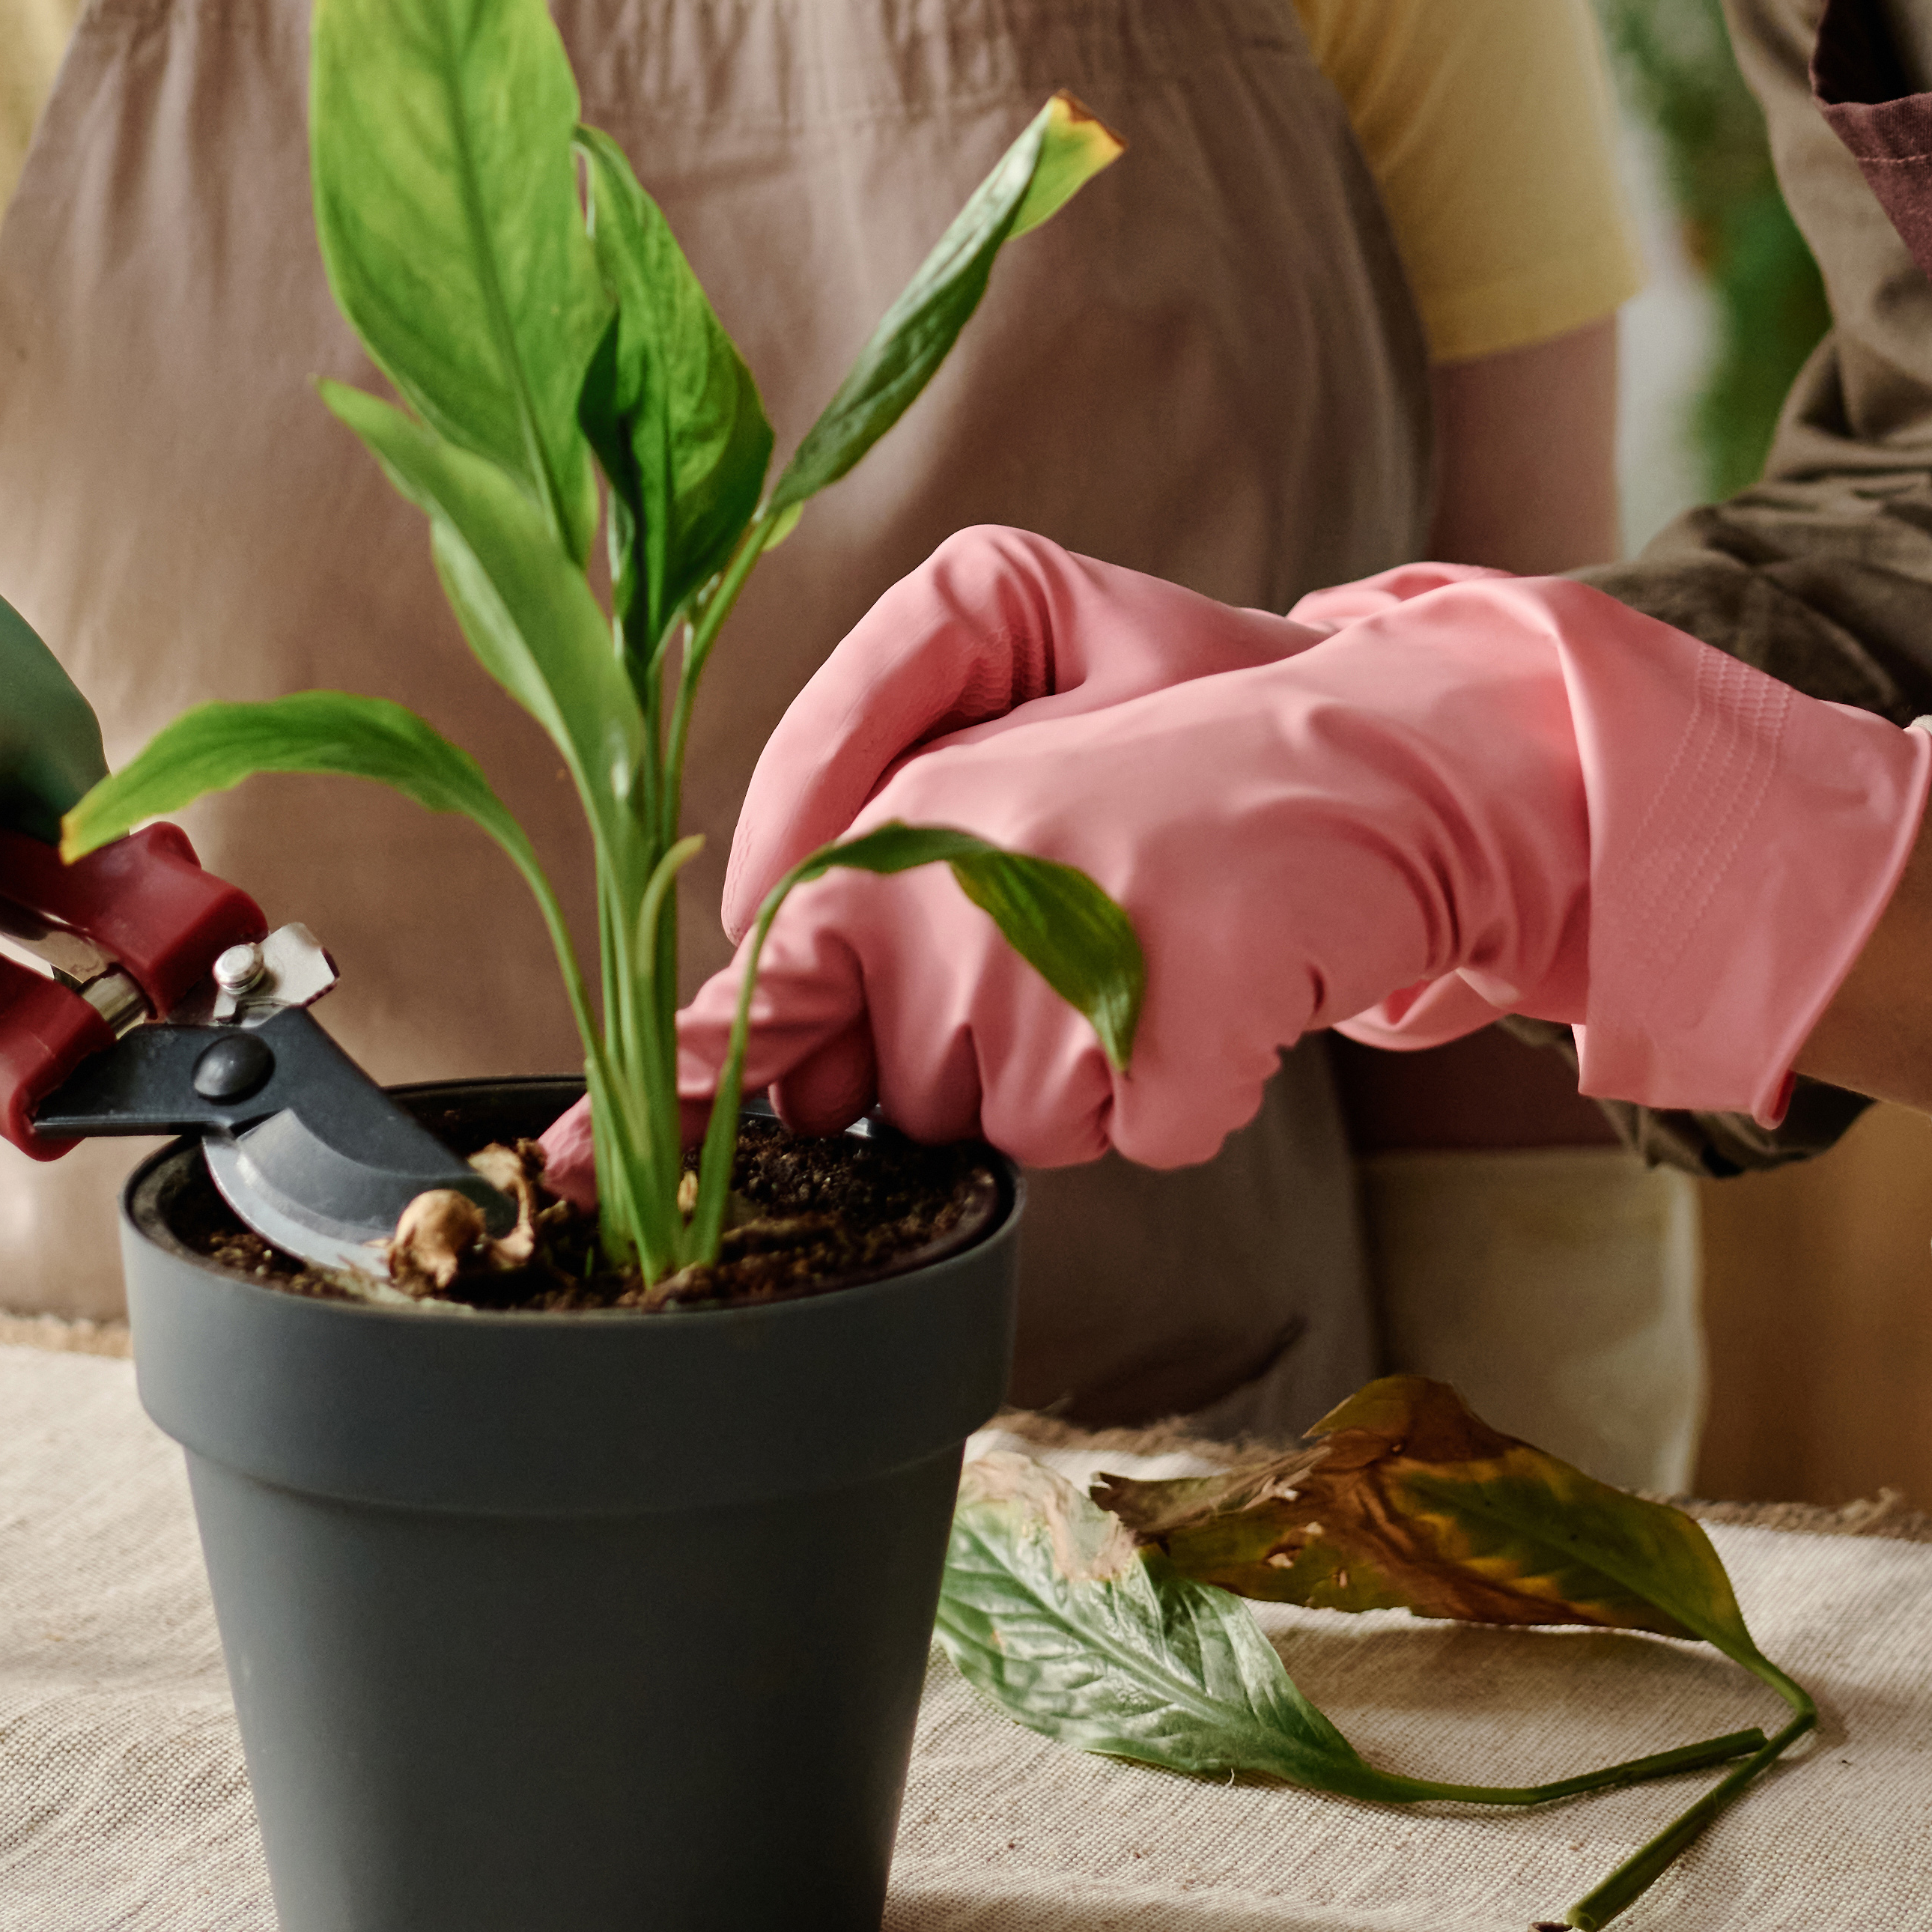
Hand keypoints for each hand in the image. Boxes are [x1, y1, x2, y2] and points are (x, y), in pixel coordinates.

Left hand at [690, 528, 1931, 1166]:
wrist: (1368, 752)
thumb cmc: (1167, 763)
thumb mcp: (984, 778)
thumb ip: (854, 886)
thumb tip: (770, 1046)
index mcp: (885, 851)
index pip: (749, 1008)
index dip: (673, 1107)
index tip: (562, 1179)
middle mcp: (949, 911)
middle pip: (912, 1108)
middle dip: (992, 1061)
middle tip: (1080, 944)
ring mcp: (1061, 974)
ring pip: (1033, 1137)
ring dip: (1097, 1078)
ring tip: (1156, 952)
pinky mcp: (1174, 1033)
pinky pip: (1150, 1141)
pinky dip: (1191, 1093)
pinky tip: (1223, 991)